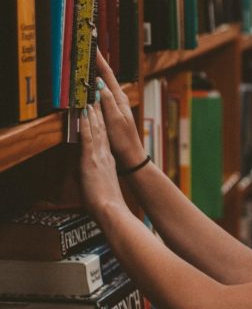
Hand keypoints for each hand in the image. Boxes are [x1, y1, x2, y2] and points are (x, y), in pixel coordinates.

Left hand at [80, 105, 127, 219]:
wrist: (111, 210)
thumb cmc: (107, 205)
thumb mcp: (101, 187)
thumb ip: (94, 178)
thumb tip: (86, 178)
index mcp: (108, 162)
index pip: (104, 139)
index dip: (102, 124)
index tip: (99, 112)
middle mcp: (105, 156)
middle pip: (102, 130)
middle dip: (99, 113)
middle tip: (96, 98)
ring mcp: (99, 157)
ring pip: (96, 130)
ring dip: (93, 113)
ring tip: (91, 99)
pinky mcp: (91, 160)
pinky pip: (89, 137)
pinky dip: (87, 124)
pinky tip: (84, 113)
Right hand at [95, 50, 146, 168]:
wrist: (131, 156)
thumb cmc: (124, 140)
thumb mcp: (115, 120)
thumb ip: (107, 102)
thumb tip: (99, 84)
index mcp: (120, 98)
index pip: (107, 75)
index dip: (99, 59)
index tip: (92, 46)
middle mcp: (118, 99)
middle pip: (105, 76)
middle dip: (96, 61)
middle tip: (86, 48)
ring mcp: (115, 105)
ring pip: (102, 84)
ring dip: (95, 72)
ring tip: (85, 60)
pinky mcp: (111, 112)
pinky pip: (100, 94)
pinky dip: (94, 86)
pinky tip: (89, 85)